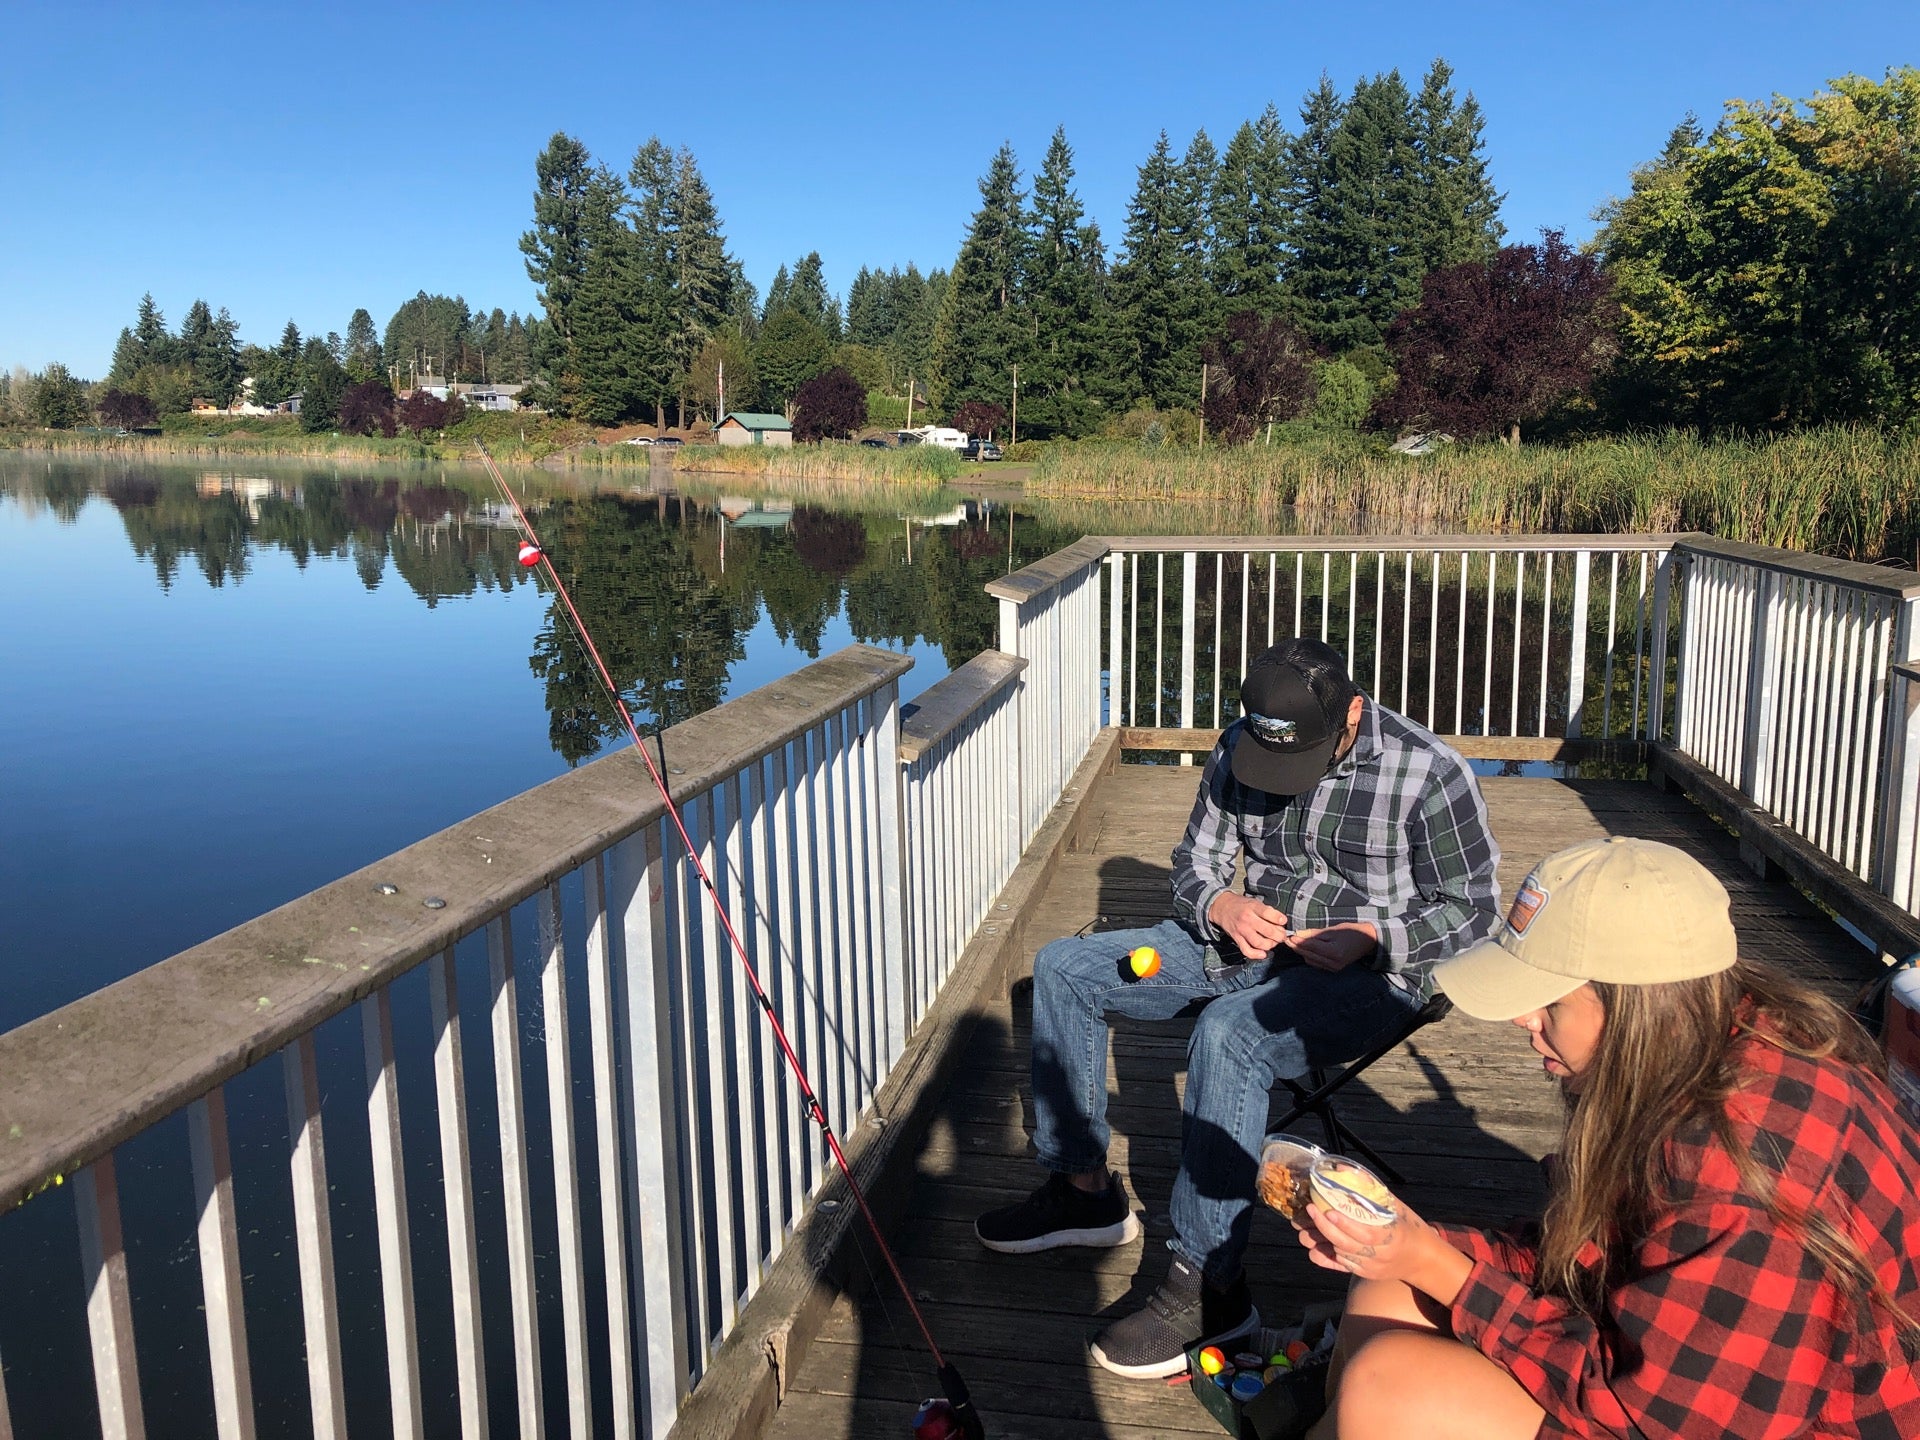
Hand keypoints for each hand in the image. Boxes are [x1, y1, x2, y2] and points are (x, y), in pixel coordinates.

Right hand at [1210, 892, 1289, 959]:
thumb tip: (1281, 922)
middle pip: (1267, 931)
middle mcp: (1247, 919)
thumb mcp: (1254, 902)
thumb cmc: (1242, 905)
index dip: (1279, 919)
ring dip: (1270, 945)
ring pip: (1259, 943)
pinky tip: (1264, 953)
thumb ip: (1267, 911)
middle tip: (1282, 936)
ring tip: (1273, 942)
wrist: (1222, 908)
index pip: (1268, 913)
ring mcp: (1241, 931)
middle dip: (1279, 935)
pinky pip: (1247, 951)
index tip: (1283, 921)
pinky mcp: (1237, 939)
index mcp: (1253, 907)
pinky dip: (1257, 955)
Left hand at [1285, 921, 1378, 970]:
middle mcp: (1333, 963)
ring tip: (1293, 943)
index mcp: (1334, 952)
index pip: (1310, 947)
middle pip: (1309, 955)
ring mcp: (1334, 968)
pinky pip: (1316, 964)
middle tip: (1286, 939)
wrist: (1367, 941)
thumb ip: (1315, 934)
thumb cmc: (1350, 932)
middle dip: (1297, 947)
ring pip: (1311, 961)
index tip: (1288, 936)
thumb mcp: (1332, 930)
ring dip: (1301, 952)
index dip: (1298, 941)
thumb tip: (1298, 934)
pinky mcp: (1334, 970)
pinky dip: (1309, 957)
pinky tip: (1304, 950)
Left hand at [1293, 1196, 1468, 1304]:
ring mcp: (1372, 1267)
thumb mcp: (1395, 1205)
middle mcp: (1381, 1255)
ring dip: (1322, 1242)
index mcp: (1392, 1236)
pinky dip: (1327, 1256)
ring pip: (1342, 1256)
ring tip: (1305, 1227)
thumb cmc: (1407, 1225)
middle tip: (1311, 1211)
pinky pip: (1342, 1267)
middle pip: (1348, 1245)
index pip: (1366, 1233)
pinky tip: (1315, 1247)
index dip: (1345, 1223)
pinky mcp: (1365, 1274)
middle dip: (1326, 1229)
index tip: (1328, 1210)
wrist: (1421, 1258)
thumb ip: (1370, 1189)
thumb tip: (1342, 1168)